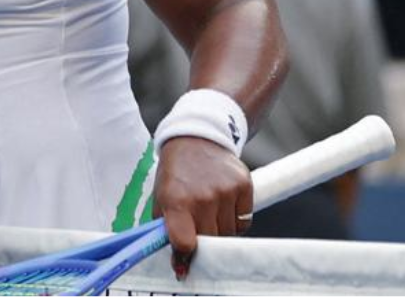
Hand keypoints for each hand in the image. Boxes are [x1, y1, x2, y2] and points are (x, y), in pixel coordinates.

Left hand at [153, 137, 252, 278]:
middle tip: (195, 230)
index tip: (183, 266)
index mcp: (176, 200)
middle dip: (202, 241)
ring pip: (229, 234)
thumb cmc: (175, 172)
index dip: (184, 257)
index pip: (184, 241)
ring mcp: (226, 191)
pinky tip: (222, 204)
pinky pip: (244, 222)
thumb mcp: (160, 196)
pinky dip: (234, 220)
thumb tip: (176, 260)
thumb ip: (165, 227)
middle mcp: (203, 197)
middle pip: (210, 241)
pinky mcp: (244, 186)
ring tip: (208, 210)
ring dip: (219, 230)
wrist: (196, 138)